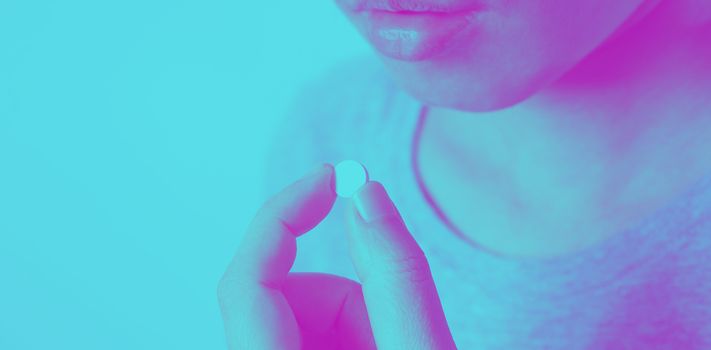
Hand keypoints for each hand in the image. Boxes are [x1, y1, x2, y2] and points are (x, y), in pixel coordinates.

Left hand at [218, 164, 455, 348]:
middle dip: (347, 293)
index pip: (245, 282)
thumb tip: (368, 195)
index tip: (330, 176)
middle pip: (286, 292)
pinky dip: (354, 330)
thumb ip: (398, 280)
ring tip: (391, 348)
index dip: (283, 217)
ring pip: (305, 310)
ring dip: (357, 317)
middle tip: (393, 327)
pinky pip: (313, 329)